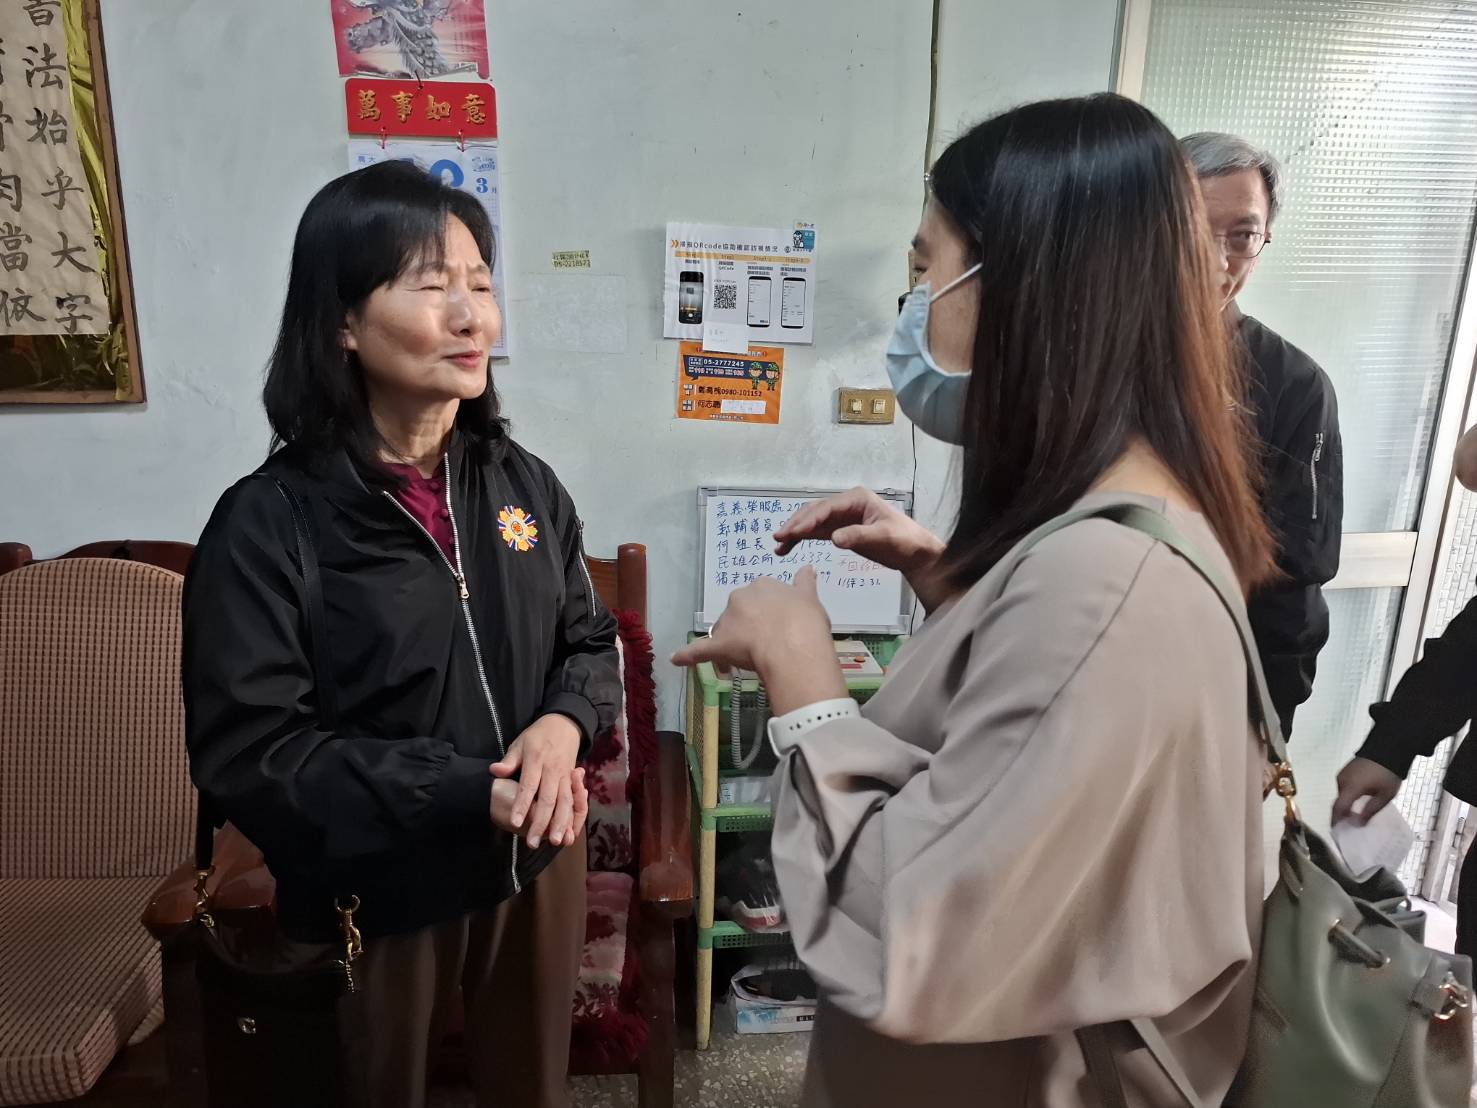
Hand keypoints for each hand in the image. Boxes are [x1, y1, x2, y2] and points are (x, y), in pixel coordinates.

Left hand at [490, 715, 582, 848]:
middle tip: (534, 842)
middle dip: (542, 823)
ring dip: (562, 824)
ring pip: (565, 803)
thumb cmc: (538, 736)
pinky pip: (575, 802)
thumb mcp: (520, 743)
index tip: (515, 822)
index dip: (522, 804)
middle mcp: (553, 770)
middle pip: (548, 799)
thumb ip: (509, 760)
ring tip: (557, 842)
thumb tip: (494, 771)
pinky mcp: (573, 781)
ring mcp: (565, 776)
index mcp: (536, 760)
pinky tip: (571, 833)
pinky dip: (574, 818)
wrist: (565, 724)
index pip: (528, 786)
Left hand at [672, 567, 845, 715]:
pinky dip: (688, 655)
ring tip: (746, 663)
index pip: (760, 598)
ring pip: (725, 632)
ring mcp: (728, 621)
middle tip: (765, 647)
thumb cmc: (806, 622)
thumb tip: (808, 568)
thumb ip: (805, 584)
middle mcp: (741, 598)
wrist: (795, 645)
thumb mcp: (810, 598)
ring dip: (732, 644)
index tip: (776, 628)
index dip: (767, 615)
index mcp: (762, 585)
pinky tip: (676, 660)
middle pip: (740, 614)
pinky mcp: (718, 645)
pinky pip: (700, 650)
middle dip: (748, 629)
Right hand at [773, 487, 948, 608]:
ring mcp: (842, 516)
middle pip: (814, 511)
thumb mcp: (883, 537)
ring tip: (778, 546)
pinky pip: (816, 532)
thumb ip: (858, 537)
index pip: (826, 507)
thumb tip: (834, 538)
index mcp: (856, 499)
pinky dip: (802, 538)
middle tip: (778, 538)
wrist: (914, 553)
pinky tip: (788, 548)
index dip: (807, 519)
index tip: (792, 532)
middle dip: (796, 524)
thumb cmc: (903, 541)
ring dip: (795, 532)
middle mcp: (846, 504)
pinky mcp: (840, 529)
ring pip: (812, 521)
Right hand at [1332, 757, 1402, 825]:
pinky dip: (1349, 794)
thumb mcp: (1384, 796)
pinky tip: (1359, 798)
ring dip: (1347, 803)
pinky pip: (1345, 785)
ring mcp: (1343, 773)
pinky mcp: (1347, 769)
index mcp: (1350, 788)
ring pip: (1342, 793)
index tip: (1336, 832)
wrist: (1388, 748)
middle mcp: (1342, 781)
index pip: (1338, 808)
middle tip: (1351, 824)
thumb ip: (1370, 810)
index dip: (1336, 821)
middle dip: (1343, 814)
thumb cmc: (1388, 774)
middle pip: (1339, 801)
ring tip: (1357, 812)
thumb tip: (1357, 823)